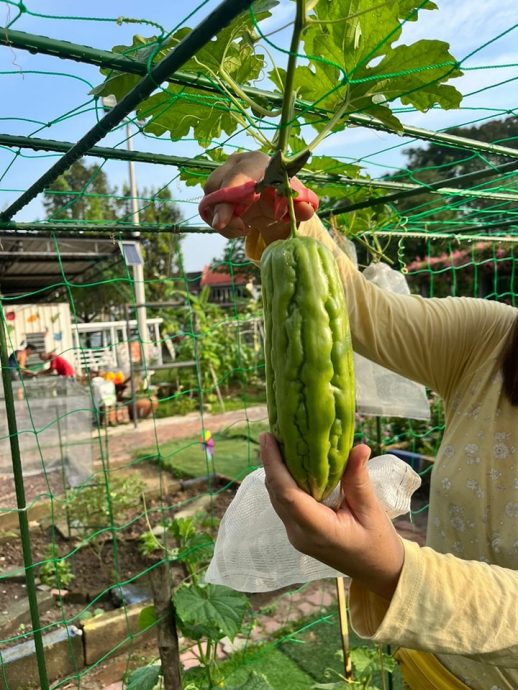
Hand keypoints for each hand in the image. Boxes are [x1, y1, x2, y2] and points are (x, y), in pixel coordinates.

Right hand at [202, 151, 314, 240]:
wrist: (271, 201)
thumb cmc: (282, 197)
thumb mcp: (293, 204)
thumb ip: (301, 206)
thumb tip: (307, 208)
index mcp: (256, 161)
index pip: (238, 176)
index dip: (229, 196)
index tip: (221, 221)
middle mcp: (234, 164)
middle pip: (217, 187)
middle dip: (224, 213)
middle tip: (242, 229)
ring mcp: (221, 176)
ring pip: (209, 201)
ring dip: (225, 221)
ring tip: (245, 228)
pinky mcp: (213, 192)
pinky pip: (208, 211)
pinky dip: (222, 225)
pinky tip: (238, 227)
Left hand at [260, 432, 404, 599]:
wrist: (379, 572)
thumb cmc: (378, 544)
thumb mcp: (372, 511)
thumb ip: (358, 479)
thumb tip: (358, 447)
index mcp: (317, 530)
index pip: (287, 494)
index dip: (274, 464)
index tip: (268, 438)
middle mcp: (299, 534)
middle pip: (277, 493)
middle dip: (271, 462)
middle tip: (274, 432)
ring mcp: (296, 534)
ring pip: (277, 498)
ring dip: (276, 470)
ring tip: (280, 442)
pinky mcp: (298, 531)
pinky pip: (285, 502)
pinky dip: (284, 481)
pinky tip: (291, 463)